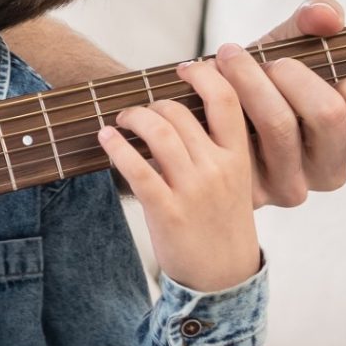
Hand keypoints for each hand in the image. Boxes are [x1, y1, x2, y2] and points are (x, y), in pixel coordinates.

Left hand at [97, 57, 260, 292]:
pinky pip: (137, 168)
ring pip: (158, 132)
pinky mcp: (168, 210)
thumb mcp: (237, 180)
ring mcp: (194, 189)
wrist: (224, 277)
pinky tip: (106, 139)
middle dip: (153, 104)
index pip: (227, 100)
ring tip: (122, 122)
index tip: (186, 68)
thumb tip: (184, 108)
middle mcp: (219, 168)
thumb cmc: (223, 223)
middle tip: (139, 111)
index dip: (205, 74)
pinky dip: (116, 147)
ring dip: (133, 118)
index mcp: (240, 157)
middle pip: (179, 112)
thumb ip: (219, 146)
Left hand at [216, 0, 345, 208]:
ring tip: (228, 59)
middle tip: (266, 58)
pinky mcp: (253, 193)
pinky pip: (238, 139)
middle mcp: (331, 167)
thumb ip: (316, 15)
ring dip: (248, 78)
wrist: (207, 106)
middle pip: (328, 113)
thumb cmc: (267, 75)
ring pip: (279, 124)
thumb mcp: (295, 41)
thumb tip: (325, 15)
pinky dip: (219, 100)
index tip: (333, 66)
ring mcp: (294, 186)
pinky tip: (206, 85)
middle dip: (290, 71)